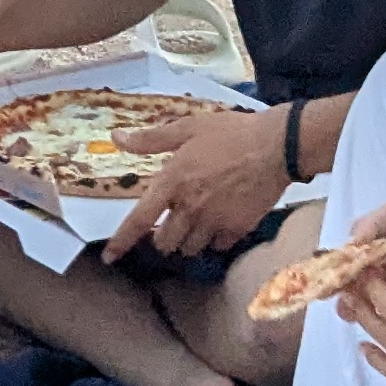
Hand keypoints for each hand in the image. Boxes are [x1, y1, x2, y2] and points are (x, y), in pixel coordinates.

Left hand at [114, 103, 287, 261]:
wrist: (277, 146)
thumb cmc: (231, 133)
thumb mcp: (188, 128)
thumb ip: (151, 139)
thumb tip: (116, 139)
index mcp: (172, 182)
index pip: (139, 220)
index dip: (121, 241)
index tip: (108, 257)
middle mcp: (189, 208)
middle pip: (164, 243)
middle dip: (162, 236)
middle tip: (171, 219)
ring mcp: (214, 222)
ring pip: (189, 248)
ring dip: (187, 239)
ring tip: (196, 220)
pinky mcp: (237, 229)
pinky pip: (217, 247)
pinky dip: (214, 240)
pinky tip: (219, 221)